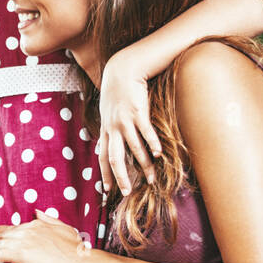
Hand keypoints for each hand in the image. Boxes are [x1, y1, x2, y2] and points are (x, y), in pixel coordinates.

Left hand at [0, 210, 92, 262]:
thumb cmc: (76, 249)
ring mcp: (22, 242)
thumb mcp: (65, 228)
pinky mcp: (19, 255)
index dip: (3, 229)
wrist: (79, 262)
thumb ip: (49, 220)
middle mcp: (27, 231)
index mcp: (37, 225)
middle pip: (4, 235)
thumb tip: (37, 212)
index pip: (15, 227)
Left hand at [97, 50, 162, 196]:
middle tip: (126, 192)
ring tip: (150, 179)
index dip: (105, 174)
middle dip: (120, 177)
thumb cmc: (118, 92)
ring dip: (143, 165)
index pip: (103, 156)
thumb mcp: (110, 111)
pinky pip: (145, 132)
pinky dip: (152, 144)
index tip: (107, 190)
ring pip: (133, 148)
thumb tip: (113, 140)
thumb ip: (111, 126)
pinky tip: (159, 155)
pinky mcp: (138, 111)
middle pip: (114, 158)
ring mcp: (125, 120)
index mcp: (106, 129)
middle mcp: (113, 127)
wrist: (123, 69)